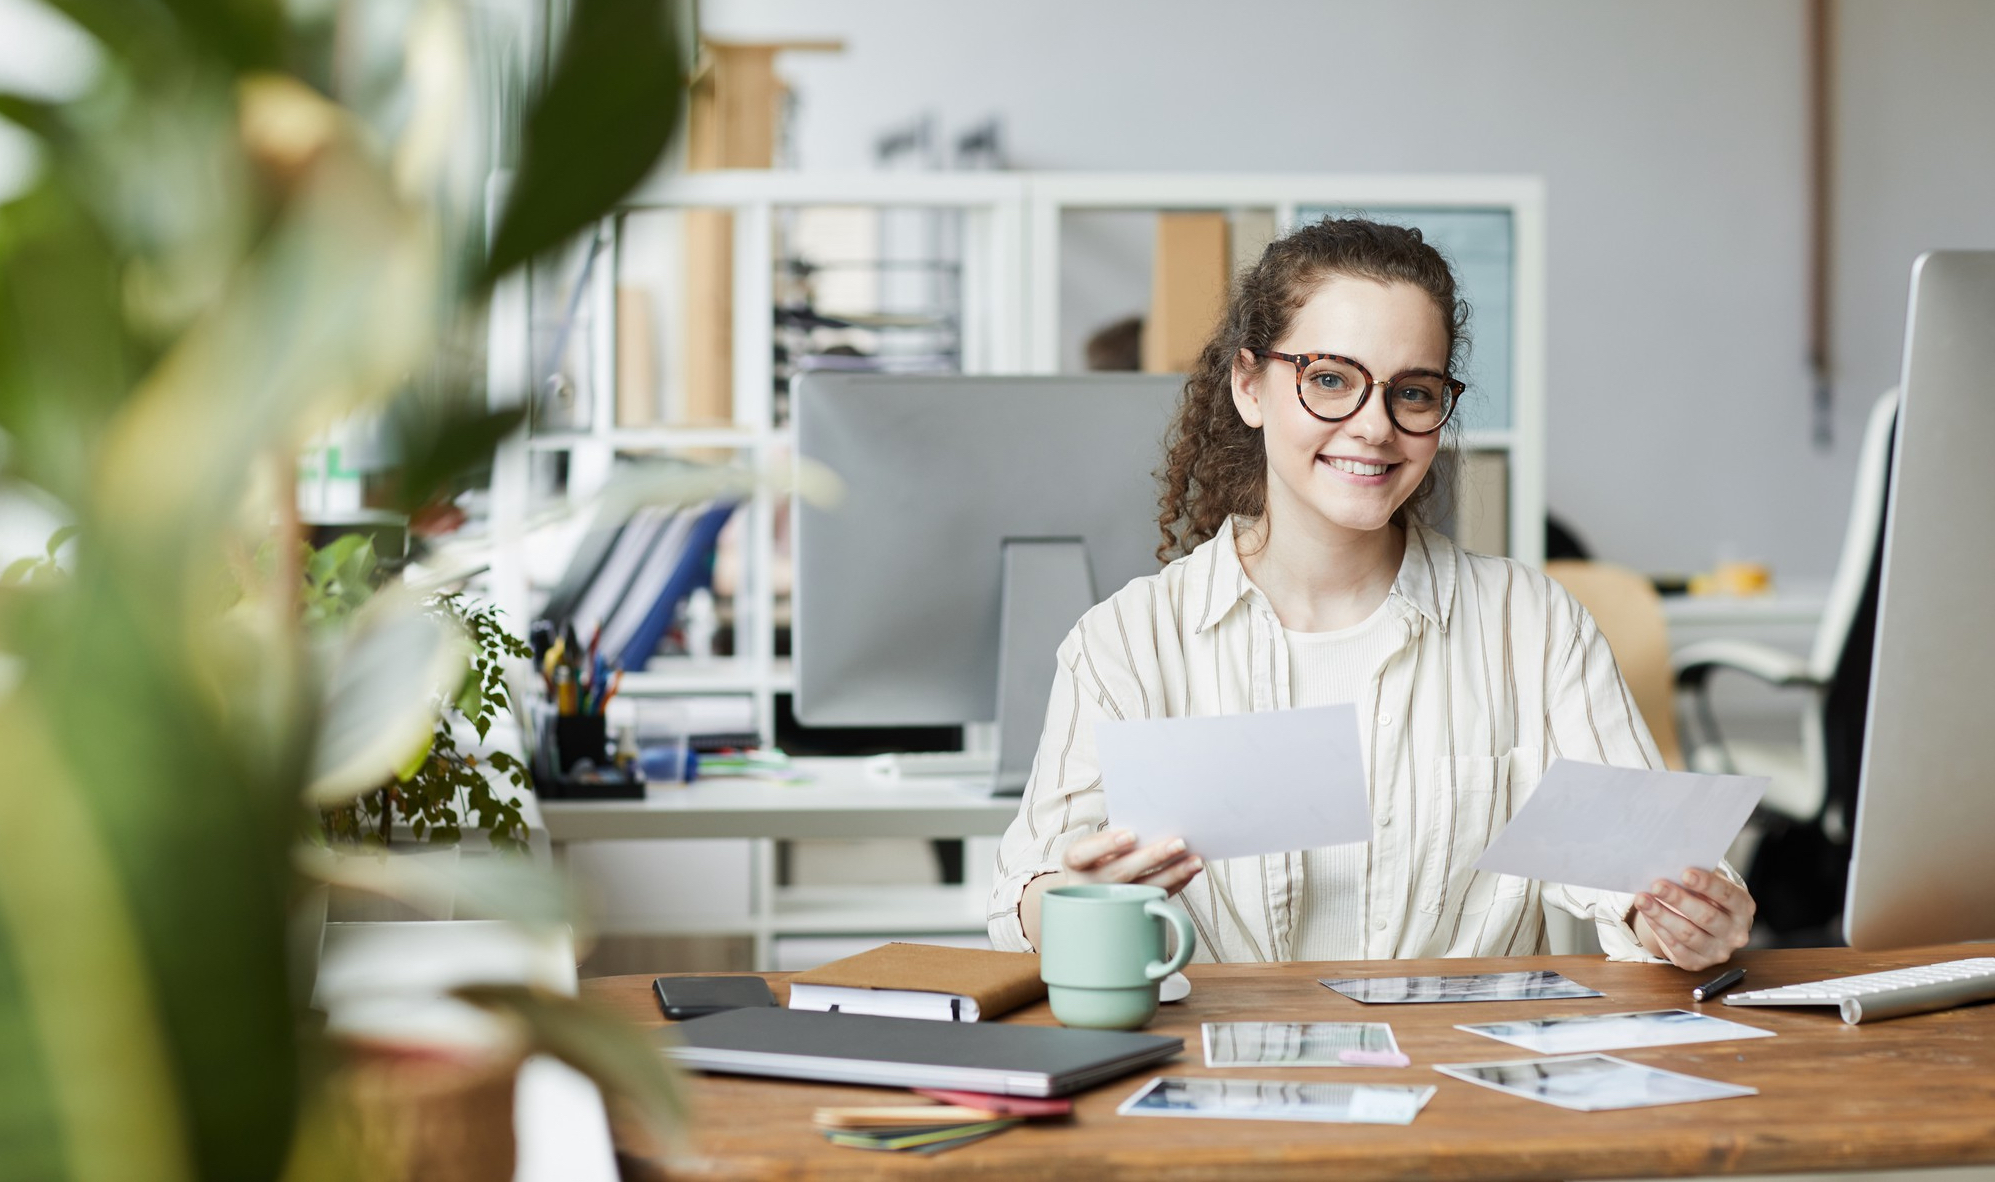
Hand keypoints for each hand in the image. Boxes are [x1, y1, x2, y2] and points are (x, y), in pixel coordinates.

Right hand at [1058, 828, 1202, 896]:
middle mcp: (1089, 886)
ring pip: (1143, 890)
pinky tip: (1189, 871)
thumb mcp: (1094, 848)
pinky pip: (1154, 898)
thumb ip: (1114, 839)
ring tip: (1195, 861)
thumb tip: (1156, 823)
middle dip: (1152, 857)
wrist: (1087, 893)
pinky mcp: (1129, 912)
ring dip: (1173, 874)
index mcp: (1075, 863)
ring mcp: (1110, 902)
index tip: (1130, 835)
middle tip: (1179, 843)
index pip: (1082, 854)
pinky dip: (1175, 884)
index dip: (1106, 845)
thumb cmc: (1095, 859)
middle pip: (1120, 872)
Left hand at [1632, 867, 1755, 971]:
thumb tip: (1671, 868)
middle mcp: (1736, 933)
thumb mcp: (1712, 885)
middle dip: (1678, 900)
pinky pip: (1675, 946)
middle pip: (1706, 917)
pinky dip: (1658, 928)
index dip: (1706, 884)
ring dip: (1661, 915)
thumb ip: (1699, 879)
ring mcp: (1718, 951)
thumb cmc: (1709, 897)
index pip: (1727, 895)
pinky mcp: (1697, 963)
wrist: (1708, 926)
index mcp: (1744, 908)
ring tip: (1643, 899)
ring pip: (1687, 934)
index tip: (1685, 873)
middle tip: (1656, 885)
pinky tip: (1648, 914)